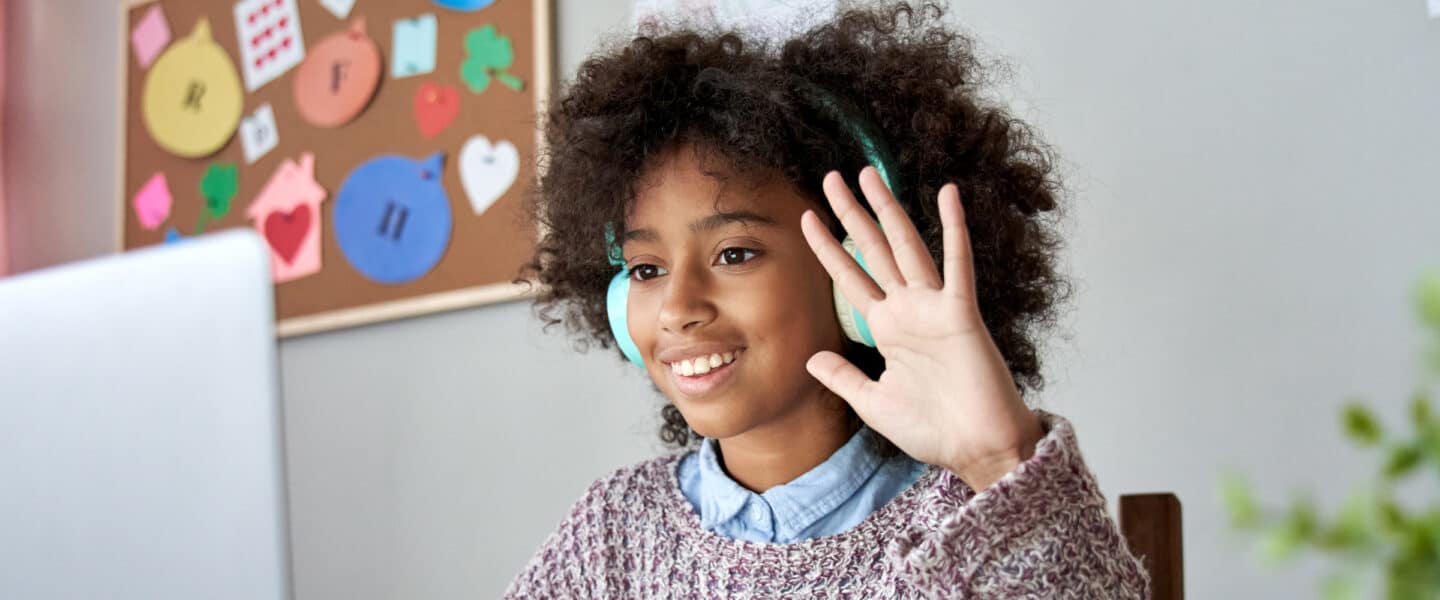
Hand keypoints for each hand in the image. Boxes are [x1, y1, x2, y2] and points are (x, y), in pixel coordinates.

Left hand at [799, 167, 1043, 491]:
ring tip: (869, 173)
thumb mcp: (873, 402)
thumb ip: (843, 378)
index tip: (807, 218)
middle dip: (852, 214)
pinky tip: (948, 194)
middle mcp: (909, 310)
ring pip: (907, 246)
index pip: (851, 279)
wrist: (978, 450)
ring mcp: (935, 309)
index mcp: (888, 329)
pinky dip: (954, 228)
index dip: (828, 248)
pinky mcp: (962, 314)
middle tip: (832, 177)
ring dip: (888, 209)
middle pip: (874, 250)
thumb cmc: (933, 430)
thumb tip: (811, 359)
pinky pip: (957, 264)